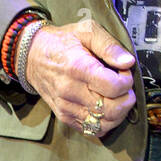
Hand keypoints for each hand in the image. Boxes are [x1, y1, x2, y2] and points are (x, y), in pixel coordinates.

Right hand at [24, 18, 136, 138]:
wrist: (32, 55)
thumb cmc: (61, 42)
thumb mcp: (87, 31)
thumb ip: (110, 46)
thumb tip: (128, 62)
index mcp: (78, 68)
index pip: (113, 87)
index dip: (127, 81)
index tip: (124, 72)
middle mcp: (71, 92)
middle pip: (112, 109)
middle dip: (126, 98)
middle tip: (124, 86)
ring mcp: (66, 107)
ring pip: (104, 124)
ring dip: (119, 113)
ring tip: (116, 96)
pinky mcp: (64, 117)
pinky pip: (93, 130)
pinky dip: (105, 122)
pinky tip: (106, 106)